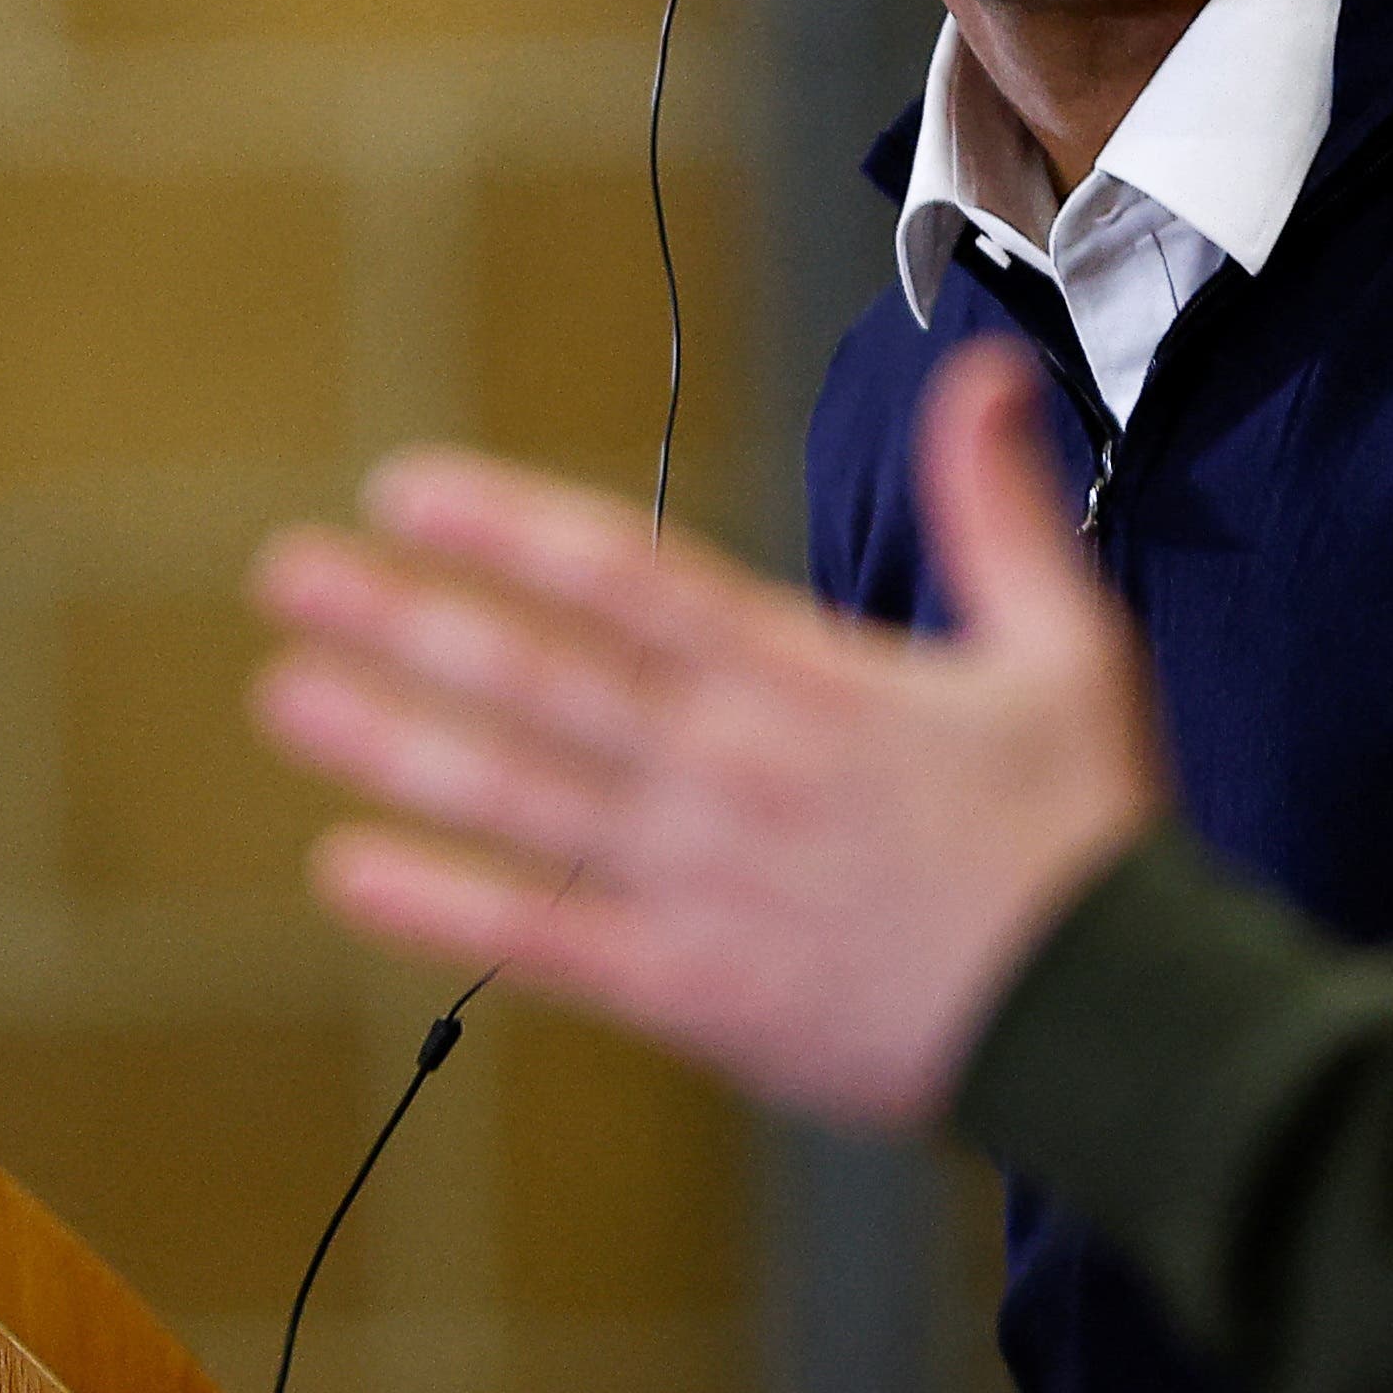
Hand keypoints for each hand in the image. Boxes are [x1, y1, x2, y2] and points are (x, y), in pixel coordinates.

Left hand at [249, 341, 1166, 1129]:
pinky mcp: (693, 992)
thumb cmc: (1084, 830)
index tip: (407, 490)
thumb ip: (999, 508)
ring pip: (517, 798)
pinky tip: (349, 871)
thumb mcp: (1065, 641)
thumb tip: (982, 377)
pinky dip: (441, 906)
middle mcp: (729, 772)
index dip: (510, 528)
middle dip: (406, 618)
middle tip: (290, 573)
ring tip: (287, 695)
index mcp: (808, 682)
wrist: (1105, 1015)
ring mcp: (699, 884)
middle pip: (539, 678)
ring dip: (391, 742)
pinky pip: (543, 941)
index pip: (630, 579)